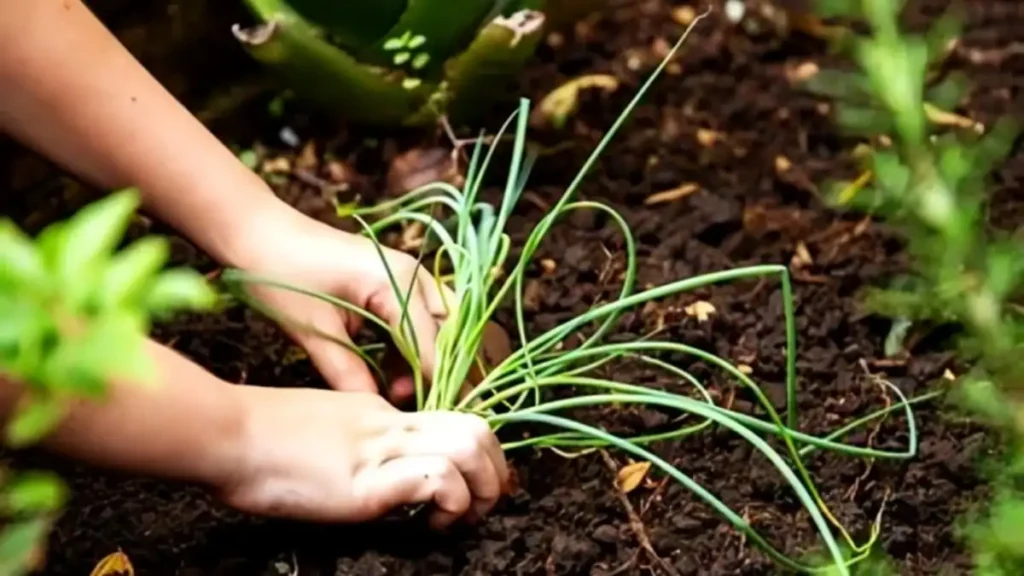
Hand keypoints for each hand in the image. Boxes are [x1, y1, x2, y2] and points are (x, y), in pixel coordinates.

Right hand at [219, 386, 508, 527]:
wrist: (224, 433)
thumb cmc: (258, 437)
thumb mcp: (324, 430)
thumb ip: (358, 442)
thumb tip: (379, 470)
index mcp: (381, 413)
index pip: (454, 422)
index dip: (481, 456)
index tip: (479, 488)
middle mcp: (390, 425)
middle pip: (477, 429)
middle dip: (495, 472)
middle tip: (482, 506)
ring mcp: (379, 450)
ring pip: (469, 448)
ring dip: (480, 490)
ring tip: (459, 519)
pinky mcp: (364, 482)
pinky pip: (432, 479)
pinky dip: (448, 502)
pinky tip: (431, 523)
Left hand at [232, 206, 454, 403]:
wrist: (256, 232)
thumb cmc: (280, 273)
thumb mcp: (313, 330)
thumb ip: (347, 374)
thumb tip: (375, 414)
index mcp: (398, 282)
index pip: (431, 344)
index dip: (430, 384)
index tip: (421, 419)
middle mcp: (413, 276)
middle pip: (446, 332)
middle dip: (436, 370)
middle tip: (414, 406)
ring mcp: (406, 276)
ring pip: (436, 326)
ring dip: (424, 360)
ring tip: (399, 392)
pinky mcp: (392, 282)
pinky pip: (416, 319)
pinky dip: (409, 348)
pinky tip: (391, 374)